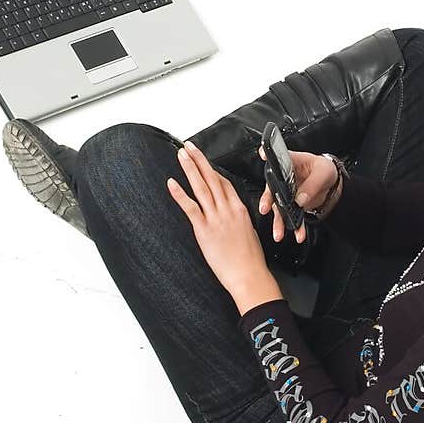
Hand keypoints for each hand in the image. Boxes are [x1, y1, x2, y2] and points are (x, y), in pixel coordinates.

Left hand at [167, 141, 268, 299]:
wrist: (249, 275)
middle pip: (212, 178)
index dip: (212, 170)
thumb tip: (231, 218)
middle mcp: (228, 210)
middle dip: (199, 160)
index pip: (224, 183)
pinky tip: (172, 183)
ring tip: (182, 156)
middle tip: (189, 147)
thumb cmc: (251, 260)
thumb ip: (238, 221)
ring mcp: (216, 218)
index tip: (204, 161)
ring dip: (190, 169)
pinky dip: (180, 194)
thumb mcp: (249, 233)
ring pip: (201, 187)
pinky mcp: (205, 230)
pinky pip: (190, 208)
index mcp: (240, 210)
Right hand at [257, 143, 339, 241]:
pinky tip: (298, 235)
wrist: (331, 185)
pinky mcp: (293, 205)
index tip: (262, 155)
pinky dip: (295, 227)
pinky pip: (292, 217)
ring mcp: (287, 193)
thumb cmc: (324, 171)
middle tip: (264, 209)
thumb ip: (312, 184)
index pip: (278, 157)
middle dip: (267, 200)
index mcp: (290, 162)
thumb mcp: (323, 173)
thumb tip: (300, 200)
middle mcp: (284, 178)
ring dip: (279, 222)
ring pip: (279, 207)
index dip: (268, 154)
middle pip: (272, 188)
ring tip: (279, 233)